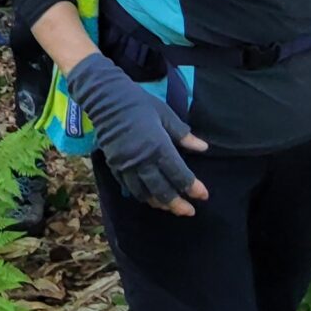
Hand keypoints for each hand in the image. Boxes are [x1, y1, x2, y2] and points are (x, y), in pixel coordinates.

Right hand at [64, 56, 208, 215]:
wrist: (106, 99)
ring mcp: (127, 165)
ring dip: (159, 203)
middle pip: (162, 190)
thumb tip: (203, 148)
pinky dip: (140, 195)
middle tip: (189, 211)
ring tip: (170, 208)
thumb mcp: (165, 115)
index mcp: (158, 146)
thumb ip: (183, 134)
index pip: (179, 174)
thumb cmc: (139, 104)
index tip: (203, 196)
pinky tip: (149, 198)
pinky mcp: (114, 166)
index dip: (192, 187)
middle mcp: (143, 160)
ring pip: (144, 193)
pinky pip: (128, 187)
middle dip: (177, 204)